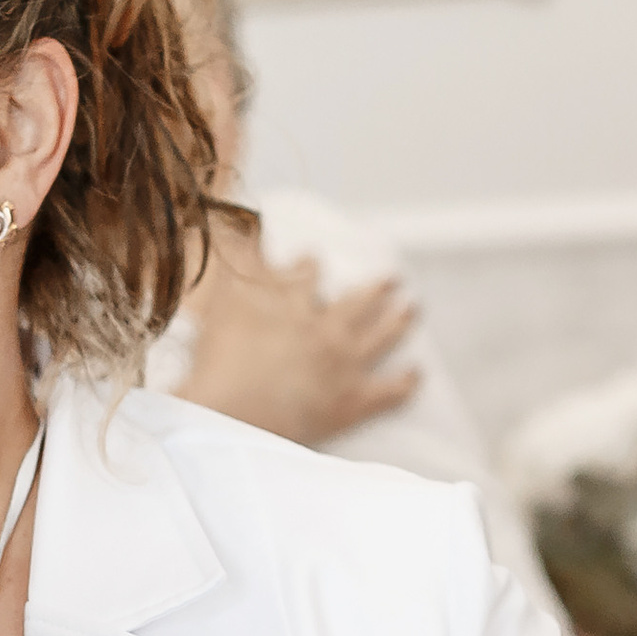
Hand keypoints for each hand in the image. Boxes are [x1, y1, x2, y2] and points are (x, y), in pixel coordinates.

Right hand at [177, 237, 419, 447]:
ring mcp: (342, 363)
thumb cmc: (219, 361)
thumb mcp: (221, 300)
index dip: (310, 267)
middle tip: (391, 279)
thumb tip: (241, 223)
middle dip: (376, 288)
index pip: (304, 276)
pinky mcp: (351, 402)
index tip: (314, 260)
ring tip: (412, 308)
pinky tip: (417, 375)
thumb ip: (236, 260)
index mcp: (290, 303)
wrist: (234, 413)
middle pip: (357, 301)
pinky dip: (405, 383)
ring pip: (382, 335)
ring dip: (399, 320)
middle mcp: (323, 327)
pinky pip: (388, 391)